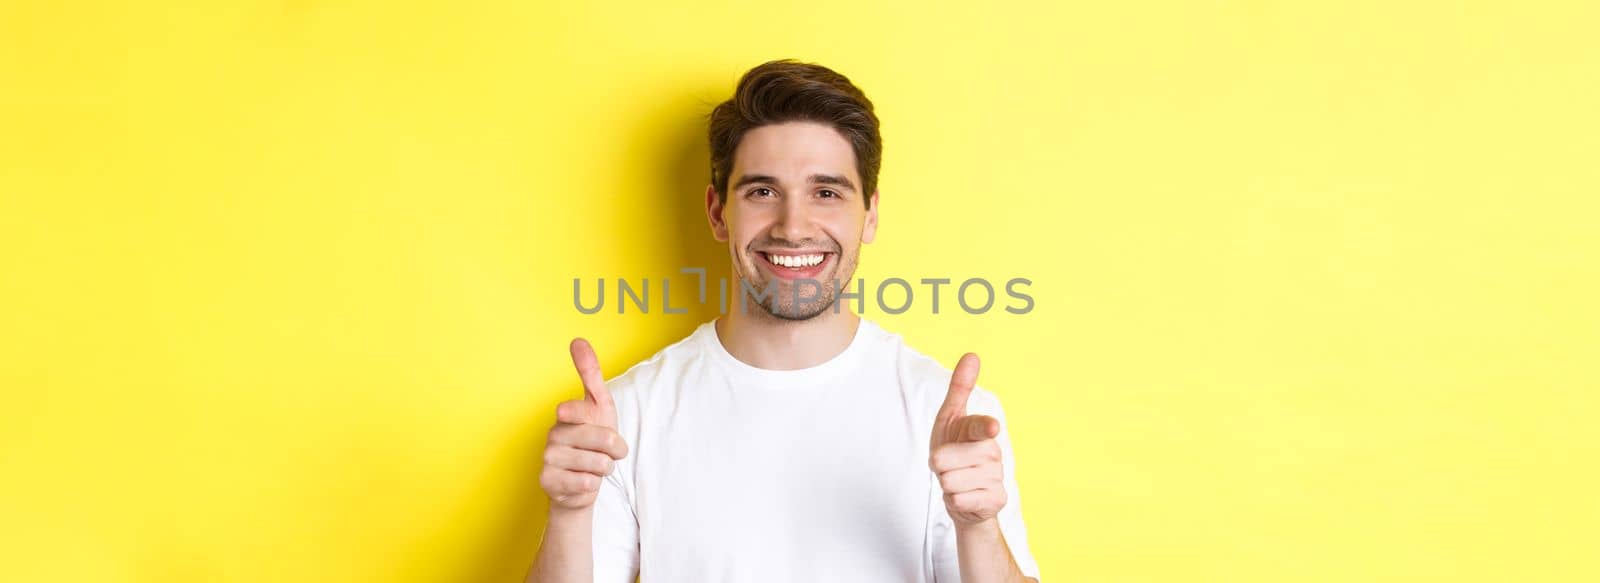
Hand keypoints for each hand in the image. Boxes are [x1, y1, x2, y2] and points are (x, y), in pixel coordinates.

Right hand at [539, 338, 628, 510]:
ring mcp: (548, 458)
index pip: (577, 409)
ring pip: (597, 464)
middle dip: (615, 449)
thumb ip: (590, 374)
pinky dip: (592, 485)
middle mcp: (554, 434)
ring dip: (605, 469)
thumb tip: (577, 340)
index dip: (588, 417)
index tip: (574, 417)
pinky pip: (585, 483)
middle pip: (601, 439)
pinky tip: (583, 482)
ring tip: (595, 468)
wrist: (582, 484)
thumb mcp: (600, 407)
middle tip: (609, 453)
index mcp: (567, 415)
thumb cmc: (594, 443)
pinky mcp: (547, 481)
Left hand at [929, 353, 1005, 526]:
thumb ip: (960, 388)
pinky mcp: (997, 500)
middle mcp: (993, 452)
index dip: (984, 427)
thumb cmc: (955, 451)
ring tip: (957, 481)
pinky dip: (954, 502)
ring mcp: (997, 477)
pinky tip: (965, 497)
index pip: (979, 427)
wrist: (966, 493)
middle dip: (938, 465)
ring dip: (946, 484)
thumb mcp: (951, 418)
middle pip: (944, 459)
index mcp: (981, 430)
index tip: (992, 427)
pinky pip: (959, 500)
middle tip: (949, 466)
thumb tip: (972, 355)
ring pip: (950, 481)